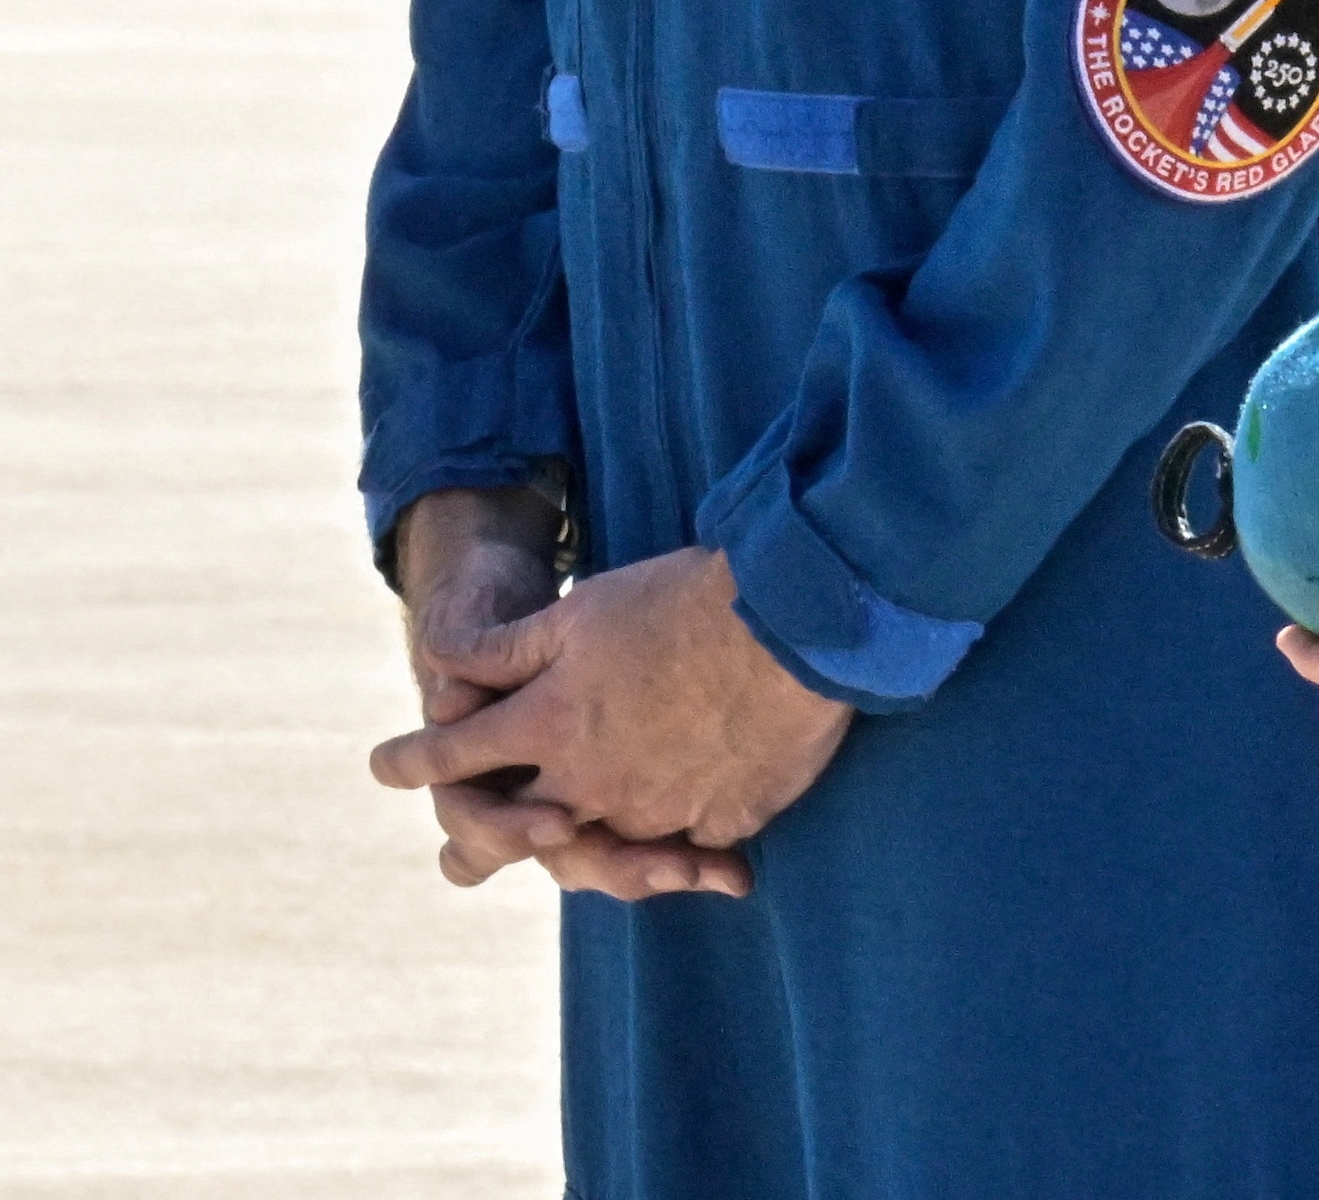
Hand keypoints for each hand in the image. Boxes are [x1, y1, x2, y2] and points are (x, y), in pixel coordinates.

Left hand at [385, 486, 744, 900]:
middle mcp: (589, 782)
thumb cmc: (685, 602)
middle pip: (520, 829)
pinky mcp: (724, 820)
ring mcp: (657, 809)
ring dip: (585, 848)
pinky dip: (676, 845)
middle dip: (489, 834)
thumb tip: (436, 663)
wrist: (800, 617)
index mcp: (548, 725)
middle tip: (463, 853)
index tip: (382, 765)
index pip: (452, 754)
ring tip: (574, 844)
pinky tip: (681, 840)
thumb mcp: (582, 613)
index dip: (411, 760)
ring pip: (602, 850)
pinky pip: (686, 847)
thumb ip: (504, 649)